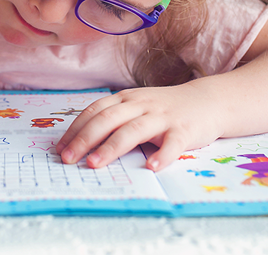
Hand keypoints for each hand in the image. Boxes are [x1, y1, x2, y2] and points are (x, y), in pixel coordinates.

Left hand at [56, 83, 223, 171]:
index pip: (94, 111)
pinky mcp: (184, 130)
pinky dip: (162, 155)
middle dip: (85, 139)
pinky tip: (151, 168)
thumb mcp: (135, 106)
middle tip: (68, 158)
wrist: (207, 101)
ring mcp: (162, 116)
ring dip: (112, 147)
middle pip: (108, 119)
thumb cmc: (164, 109)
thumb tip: (81, 141)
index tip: (60, 148)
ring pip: (133, 130)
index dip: (76, 129)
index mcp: (125, 98)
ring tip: (95, 164)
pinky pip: (173, 143)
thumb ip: (113, 119)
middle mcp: (140, 104)